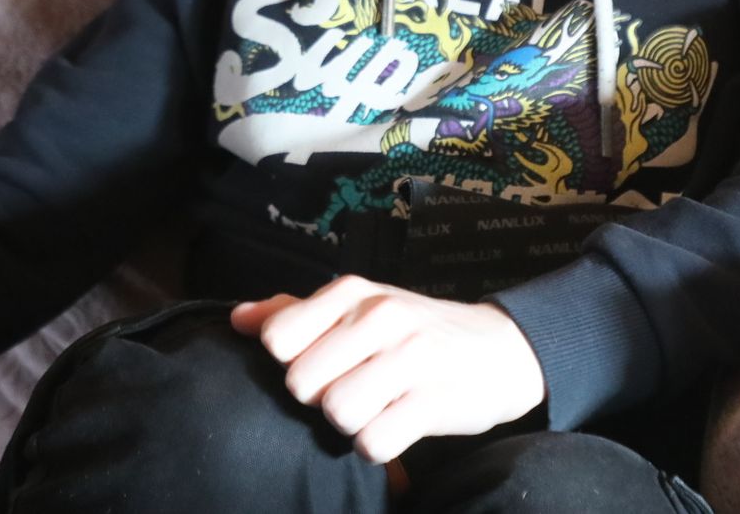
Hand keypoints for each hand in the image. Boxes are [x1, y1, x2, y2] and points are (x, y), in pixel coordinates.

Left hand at [231, 275, 545, 464]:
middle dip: (319, 399)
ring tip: (373, 411)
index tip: (320, 365)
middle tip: (351, 392)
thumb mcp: (359, 308)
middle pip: (301, 383)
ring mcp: (409, 358)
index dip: (291, 364)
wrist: (501, 350)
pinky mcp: (434, 401)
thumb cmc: (414, 333)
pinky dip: (378, 448)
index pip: (279, 338)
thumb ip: (296, 313)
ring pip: (336, 413)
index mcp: (353, 293)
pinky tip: (394, 429)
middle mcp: (379, 317)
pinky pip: (375, 442)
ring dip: (349, 425)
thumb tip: (238, 320)